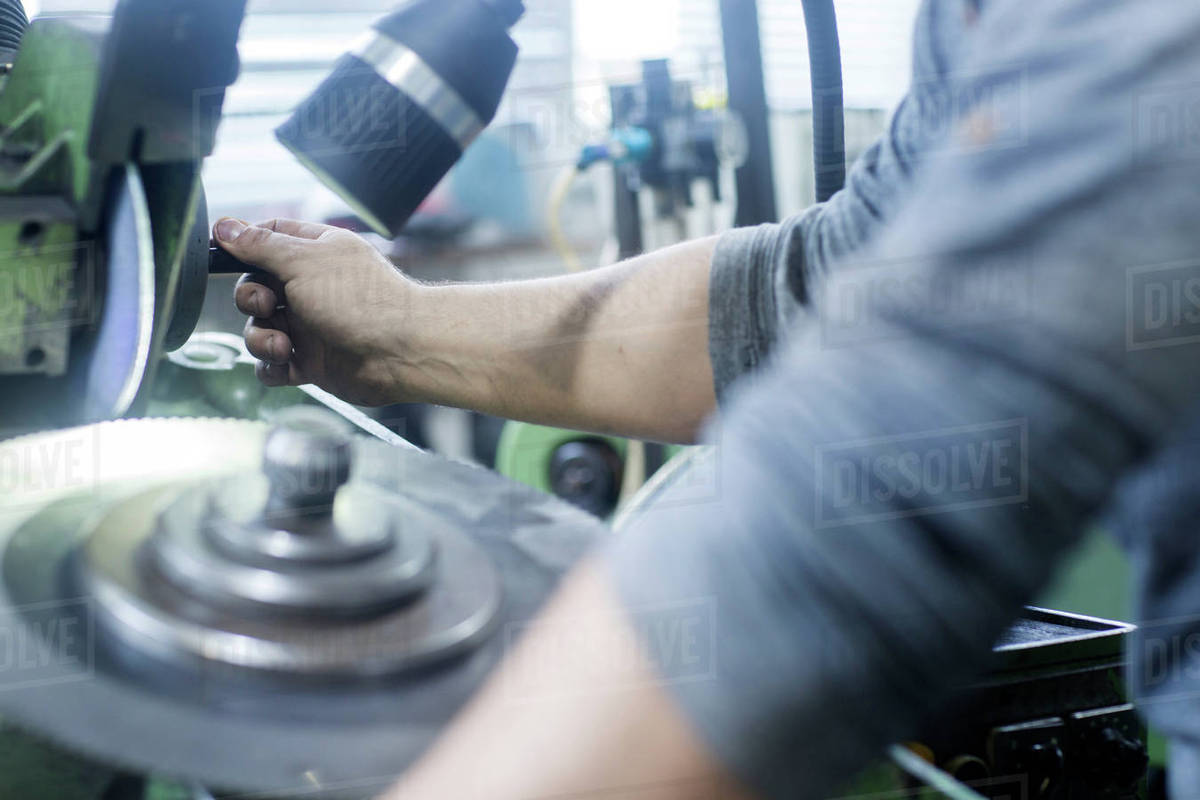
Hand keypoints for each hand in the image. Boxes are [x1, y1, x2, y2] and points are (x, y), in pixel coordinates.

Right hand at [215, 217, 417, 405]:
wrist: (400, 352)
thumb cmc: (362, 300)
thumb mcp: (304, 261)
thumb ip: (260, 246)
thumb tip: (224, 227)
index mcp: (315, 252)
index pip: (268, 239)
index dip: (243, 247)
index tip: (224, 255)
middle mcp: (311, 287)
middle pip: (256, 288)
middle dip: (251, 300)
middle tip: (269, 306)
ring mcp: (311, 325)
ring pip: (260, 329)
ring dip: (261, 339)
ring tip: (284, 347)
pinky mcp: (312, 362)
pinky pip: (273, 365)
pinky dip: (272, 367)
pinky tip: (286, 366)